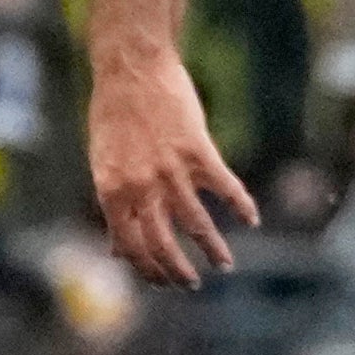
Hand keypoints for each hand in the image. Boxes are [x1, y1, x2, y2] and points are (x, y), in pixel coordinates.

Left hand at [86, 46, 257, 286]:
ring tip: (224, 265)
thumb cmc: (112, 116)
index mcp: (110, 189)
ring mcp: (170, 170)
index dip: (145, 268)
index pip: (128, 243)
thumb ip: (113, 204)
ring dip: (212, 248)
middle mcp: (139, 186)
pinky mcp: (199, 151)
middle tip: (189, 285)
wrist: (131, 69)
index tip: (159, 281)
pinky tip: (252, 219)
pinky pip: (225, 187)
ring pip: (196, 222)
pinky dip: (242, 205)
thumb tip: (116, 248)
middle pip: (160, 241)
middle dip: (176, 270)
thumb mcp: (101, 162)